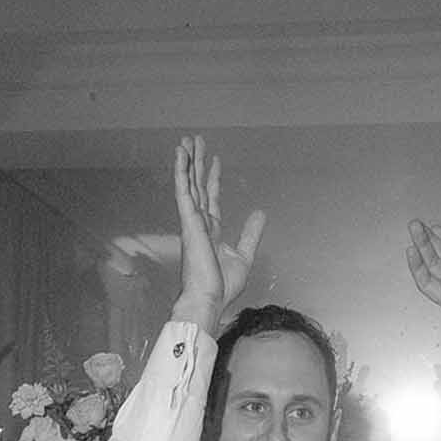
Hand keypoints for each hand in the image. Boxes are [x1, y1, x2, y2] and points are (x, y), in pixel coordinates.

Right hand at [171, 135, 265, 330]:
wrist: (209, 299)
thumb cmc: (221, 286)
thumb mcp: (244, 255)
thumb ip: (251, 233)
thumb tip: (260, 212)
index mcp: (211, 231)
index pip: (211, 198)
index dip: (212, 178)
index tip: (214, 160)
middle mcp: (199, 223)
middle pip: (197, 186)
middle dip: (197, 163)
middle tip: (195, 141)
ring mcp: (192, 222)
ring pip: (188, 184)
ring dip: (187, 162)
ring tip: (186, 141)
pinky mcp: (188, 222)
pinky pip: (183, 192)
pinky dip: (181, 173)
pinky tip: (180, 156)